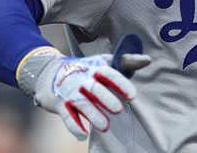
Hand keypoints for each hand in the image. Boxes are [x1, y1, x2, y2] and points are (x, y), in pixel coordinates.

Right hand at [16, 43, 150, 139]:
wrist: (48, 72)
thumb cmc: (86, 69)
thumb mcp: (104, 62)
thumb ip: (126, 62)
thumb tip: (148, 60)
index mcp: (95, 67)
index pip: (109, 73)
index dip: (121, 83)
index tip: (133, 96)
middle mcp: (82, 78)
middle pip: (94, 88)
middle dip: (106, 98)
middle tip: (118, 109)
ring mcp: (69, 91)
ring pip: (81, 103)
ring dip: (93, 115)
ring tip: (105, 126)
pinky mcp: (59, 104)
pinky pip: (66, 116)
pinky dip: (74, 126)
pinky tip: (83, 135)